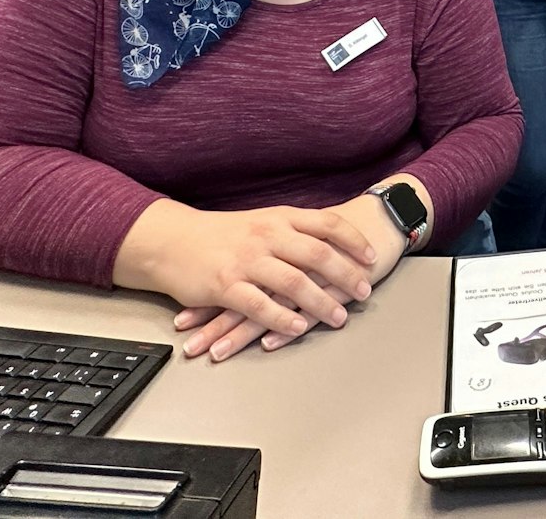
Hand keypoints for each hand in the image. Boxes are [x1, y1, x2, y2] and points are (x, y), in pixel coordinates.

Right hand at [113, 200, 380, 359]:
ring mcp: (246, 260)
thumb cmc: (221, 234)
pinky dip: (282, 317)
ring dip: (321, 302)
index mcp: (279, 218)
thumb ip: (293, 229)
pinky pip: (260, 305)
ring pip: (294, 282)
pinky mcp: (226, 285)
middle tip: (364, 292)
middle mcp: (266, 235)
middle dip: (346, 275)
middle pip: (318, 254)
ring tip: (339, 318)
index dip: (354, 241)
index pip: (327, 224)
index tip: (373, 256)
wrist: (171, 240)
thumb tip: (332, 239)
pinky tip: (299, 326)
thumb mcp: (260, 220)